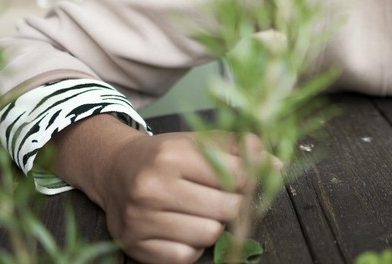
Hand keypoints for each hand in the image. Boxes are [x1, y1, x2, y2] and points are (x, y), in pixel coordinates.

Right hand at [52, 116, 274, 263]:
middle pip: (226, 209)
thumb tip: (277, 166)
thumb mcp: (198, 140)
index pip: (236, 176)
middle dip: (233, 205)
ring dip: (212, 225)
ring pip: (209, 236)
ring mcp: (140, 219)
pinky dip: (191, 246)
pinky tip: (182, 228)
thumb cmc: (165, 155)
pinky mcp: (134, 245)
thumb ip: (239, 147)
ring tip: (201, 211)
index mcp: (172, 155)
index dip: (249, 180)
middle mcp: (152, 187)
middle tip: (223, 197)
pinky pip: (185, 257)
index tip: (244, 179)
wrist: (114, 170)